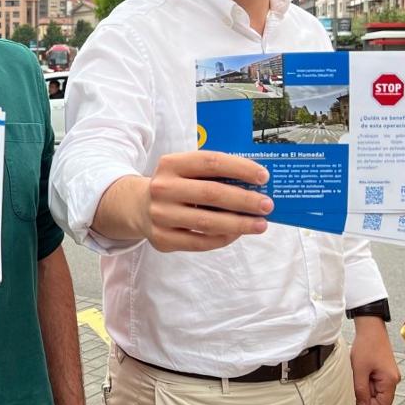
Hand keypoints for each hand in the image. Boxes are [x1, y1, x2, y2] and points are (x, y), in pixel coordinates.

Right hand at [142, 151, 272, 251]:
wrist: (138, 206)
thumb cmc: (176, 186)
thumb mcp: (186, 171)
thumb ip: (214, 174)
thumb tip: (256, 187)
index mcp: (171, 164)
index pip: (211, 162)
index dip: (240, 168)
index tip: (263, 177)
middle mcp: (162, 188)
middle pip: (211, 193)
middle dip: (245, 200)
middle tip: (267, 205)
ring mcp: (160, 215)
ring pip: (207, 222)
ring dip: (239, 224)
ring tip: (260, 224)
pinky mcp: (162, 238)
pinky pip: (200, 242)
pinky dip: (223, 239)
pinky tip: (237, 234)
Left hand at [350, 317, 399, 404]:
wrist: (370, 329)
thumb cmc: (366, 346)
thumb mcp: (359, 370)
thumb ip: (360, 389)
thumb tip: (362, 404)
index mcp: (390, 381)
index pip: (383, 404)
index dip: (369, 403)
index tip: (357, 394)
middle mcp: (393, 379)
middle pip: (379, 397)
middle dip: (365, 391)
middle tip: (356, 378)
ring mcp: (389, 374)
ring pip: (375, 389)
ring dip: (364, 384)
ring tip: (358, 371)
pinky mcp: (384, 370)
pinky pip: (374, 380)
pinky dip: (365, 377)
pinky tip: (360, 368)